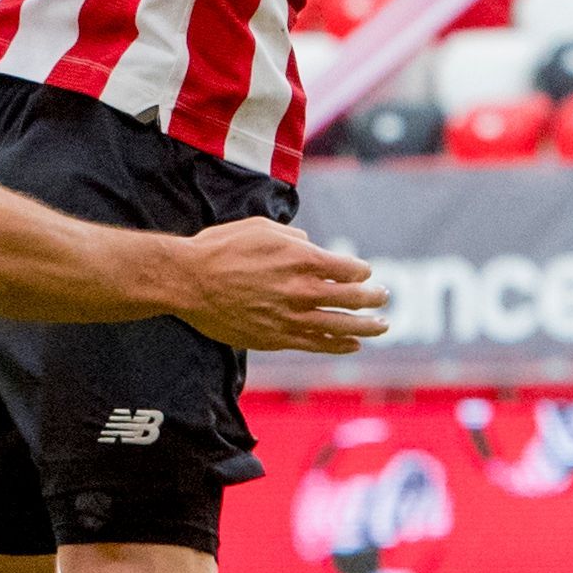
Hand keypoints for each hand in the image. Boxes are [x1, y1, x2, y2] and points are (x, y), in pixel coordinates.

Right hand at [175, 220, 389, 354]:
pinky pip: (317, 344)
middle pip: (353, 298)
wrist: (188, 281)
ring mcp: (291, 317)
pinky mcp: (276, 338)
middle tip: (384, 297)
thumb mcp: (260, 227)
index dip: (362, 271)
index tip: (364, 273)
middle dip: (374, 298)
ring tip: (382, 326)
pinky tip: (352, 345)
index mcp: (301, 259)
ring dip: (367, 327)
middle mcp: (302, 290)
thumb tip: (309, 242)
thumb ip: (292, 236)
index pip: (350, 269)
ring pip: (342, 326)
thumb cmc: (220, 248)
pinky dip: (339, 345)